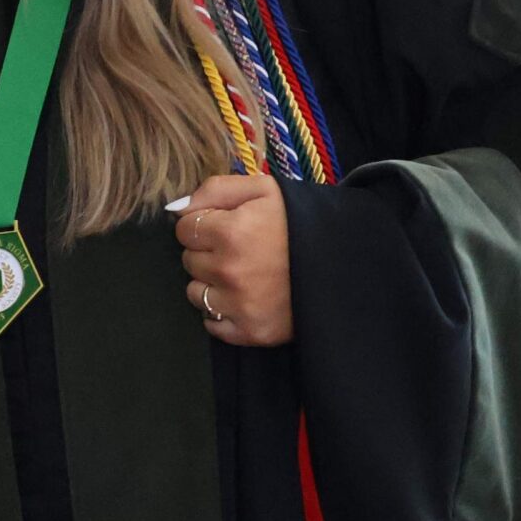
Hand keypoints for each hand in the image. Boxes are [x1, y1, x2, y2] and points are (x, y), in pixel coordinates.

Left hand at [172, 173, 292, 346]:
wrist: (344, 263)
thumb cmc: (300, 222)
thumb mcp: (263, 189)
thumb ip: (215, 190)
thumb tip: (176, 208)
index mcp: (230, 232)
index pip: (184, 229)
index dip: (204, 225)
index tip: (226, 226)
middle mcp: (229, 271)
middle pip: (189, 261)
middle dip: (207, 253)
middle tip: (240, 250)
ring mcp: (239, 305)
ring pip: (195, 293)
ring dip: (212, 284)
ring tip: (244, 274)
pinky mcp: (251, 331)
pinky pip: (212, 324)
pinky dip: (223, 313)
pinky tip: (246, 298)